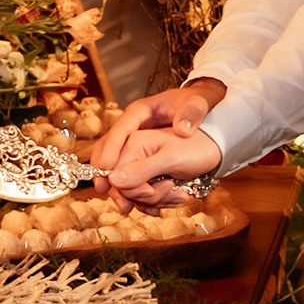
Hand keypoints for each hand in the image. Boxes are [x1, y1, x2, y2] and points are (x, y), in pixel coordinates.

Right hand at [90, 79, 225, 187]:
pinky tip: (133, 200)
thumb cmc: (196, 103)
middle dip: (103, 169)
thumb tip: (182, 129)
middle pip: (107, 146)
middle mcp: (132, 126)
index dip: (110, 149)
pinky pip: (124, 168)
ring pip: (112, 160)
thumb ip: (190, 116)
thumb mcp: (196, 106)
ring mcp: (133, 139)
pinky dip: (126, 185)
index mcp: (141, 111)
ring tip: (118, 201)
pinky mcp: (138, 153)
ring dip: (113, 181)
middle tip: (102, 189)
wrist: (202, 106)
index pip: (120, 129)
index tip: (105, 168)